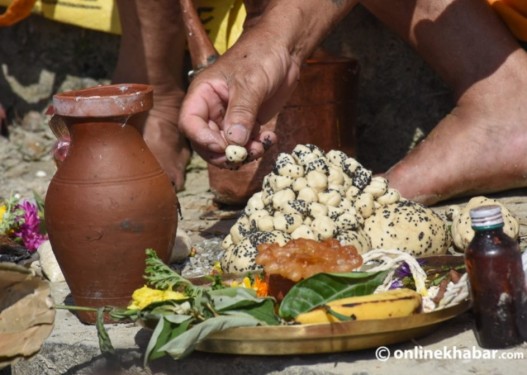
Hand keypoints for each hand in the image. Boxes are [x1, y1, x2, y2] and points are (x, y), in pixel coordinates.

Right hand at [178, 29, 300, 167]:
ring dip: (242, 153)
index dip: (202, 139)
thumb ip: (241, 112)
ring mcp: (228, 118)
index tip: (223, 147)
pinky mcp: (245, 124)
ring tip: (262, 146)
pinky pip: (244, 144)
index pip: (190, 123)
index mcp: (203, 94)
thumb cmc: (261, 57)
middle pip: (205, 142)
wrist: (283, 51)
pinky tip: (269, 139)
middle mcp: (211, 109)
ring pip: (226, 147)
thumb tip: (234, 141)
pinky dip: (255, 147)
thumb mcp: (251, 82)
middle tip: (243, 156)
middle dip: (224, 153)